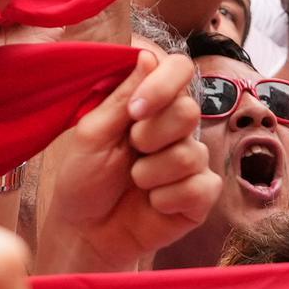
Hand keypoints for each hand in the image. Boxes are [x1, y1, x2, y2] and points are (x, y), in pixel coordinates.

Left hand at [36, 53, 221, 272]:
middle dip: (151, 136)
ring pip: (190, 154)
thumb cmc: (85, 179)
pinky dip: (166, 199)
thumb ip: (120, 98)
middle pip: (189, 111)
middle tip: (130, 151)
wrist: (87, 232)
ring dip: (151, 173)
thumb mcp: (92, 135)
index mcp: (152, 102)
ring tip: (136, 183)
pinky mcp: (202, 194)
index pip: (180, 69)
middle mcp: (178, 127)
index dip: (163, 85)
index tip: (136, 111)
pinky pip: (199, 186)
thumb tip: (147, 55)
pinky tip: (153, 204)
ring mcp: (194, 160)